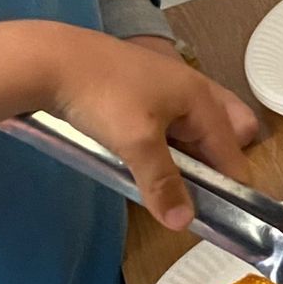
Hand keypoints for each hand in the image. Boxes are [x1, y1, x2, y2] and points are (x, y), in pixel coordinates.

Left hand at [47, 27, 260, 226]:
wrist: (50, 59)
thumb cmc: (103, 96)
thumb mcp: (137, 144)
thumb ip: (163, 184)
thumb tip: (184, 224)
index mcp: (201, 98)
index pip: (233, 151)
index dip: (230, 186)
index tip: (218, 216)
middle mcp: (191, 88)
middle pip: (223, 133)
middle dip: (217, 164)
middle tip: (197, 190)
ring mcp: (165, 85)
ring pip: (194, 127)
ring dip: (190, 155)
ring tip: (169, 181)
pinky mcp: (141, 88)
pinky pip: (170, 121)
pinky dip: (168, 142)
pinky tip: (147, 157)